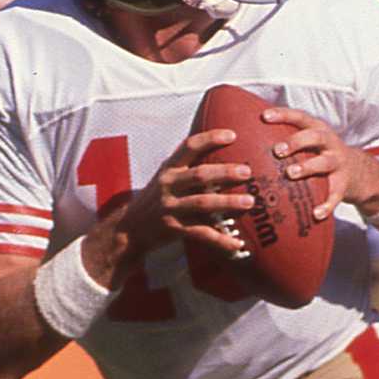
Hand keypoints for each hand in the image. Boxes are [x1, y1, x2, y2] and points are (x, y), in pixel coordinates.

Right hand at [86, 129, 255, 282]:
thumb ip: (188, 168)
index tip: (233, 135)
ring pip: (202, 203)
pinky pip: (201, 234)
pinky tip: (237, 243)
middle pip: (199, 175)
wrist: (129, 228)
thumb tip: (224, 158)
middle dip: (224, 173)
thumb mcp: (166, 178)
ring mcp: (170, 207)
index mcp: (169, 168)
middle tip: (247, 172)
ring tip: (249, 202)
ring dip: (227, 202)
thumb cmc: (156, 199)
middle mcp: (168, 185)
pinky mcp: (173, 229)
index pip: (189, 146)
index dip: (210, 139)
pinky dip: (220, 240)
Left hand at [259, 106, 378, 220]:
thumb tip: (247, 140)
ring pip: (324, 162)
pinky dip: (327, 205)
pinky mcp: (344, 184)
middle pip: (314, 137)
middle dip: (296, 142)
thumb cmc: (322, 155)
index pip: (300, 117)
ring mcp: (338, 163)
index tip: (264, 116)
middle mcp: (330, 143)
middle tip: (277, 150)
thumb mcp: (311, 143)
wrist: (359, 172)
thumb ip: (287, 140)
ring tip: (290, 174)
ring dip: (307, 167)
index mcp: (318, 130)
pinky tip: (316, 214)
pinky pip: (336, 196)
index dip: (283, 115)